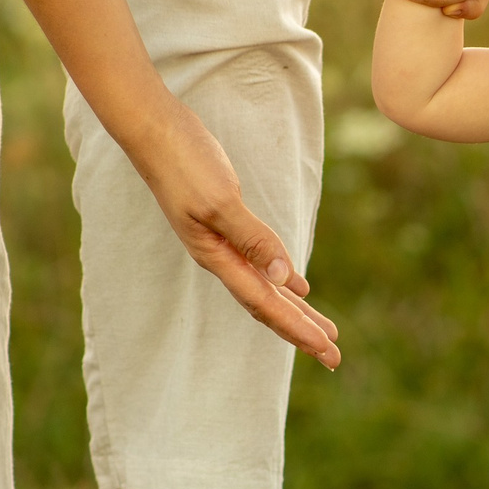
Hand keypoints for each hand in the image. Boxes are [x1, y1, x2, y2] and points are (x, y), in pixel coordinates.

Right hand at [130, 105, 343, 367]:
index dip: (297, 329)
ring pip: (266, 289)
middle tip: (335, 357)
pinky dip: (281, 281)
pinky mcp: (227, 225)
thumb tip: (284, 278)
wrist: (153, 130)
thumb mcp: (219, 201)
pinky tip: (297, 287)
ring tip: (325, 331)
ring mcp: (222, 243)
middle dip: (302, 332)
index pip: (265, 305)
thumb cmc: (183, 162)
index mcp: (218, 258)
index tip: (327, 349)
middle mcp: (220, 258)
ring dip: (296, 312)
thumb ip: (251, 239)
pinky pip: (259, 265)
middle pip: (268, 307)